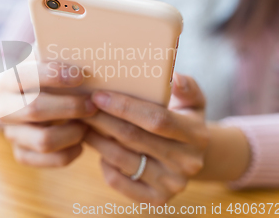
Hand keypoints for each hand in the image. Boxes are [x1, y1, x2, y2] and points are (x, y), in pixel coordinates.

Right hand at [0, 61, 97, 166]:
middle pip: (34, 109)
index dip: (54, 75)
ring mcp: (12, 133)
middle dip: (69, 107)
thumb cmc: (42, 77)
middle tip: (92, 104)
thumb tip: (88, 52)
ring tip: (87, 124)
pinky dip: (72, 152)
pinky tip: (81, 140)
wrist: (19, 100)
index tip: (80, 76)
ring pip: (44, 141)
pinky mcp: (22, 154)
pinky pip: (50, 159)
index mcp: (8, 80)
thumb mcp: (43, 61)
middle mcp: (4, 108)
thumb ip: (58, 55)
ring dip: (73, 132)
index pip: (26, 76)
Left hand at [83, 73, 207, 203]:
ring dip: (96, 139)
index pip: (156, 119)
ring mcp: (171, 184)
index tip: (98, 96)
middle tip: (81, 106)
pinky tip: (98, 147)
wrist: (190, 158)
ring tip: (83, 123)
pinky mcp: (155, 199)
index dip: (124, 107)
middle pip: (133, 138)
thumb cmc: (183, 119)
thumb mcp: (191, 101)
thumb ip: (186, 87)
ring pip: (121, 158)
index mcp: (196, 134)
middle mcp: (187, 163)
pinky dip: (103, 164)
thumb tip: (174, 78)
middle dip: (103, 119)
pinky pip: (118, 181)